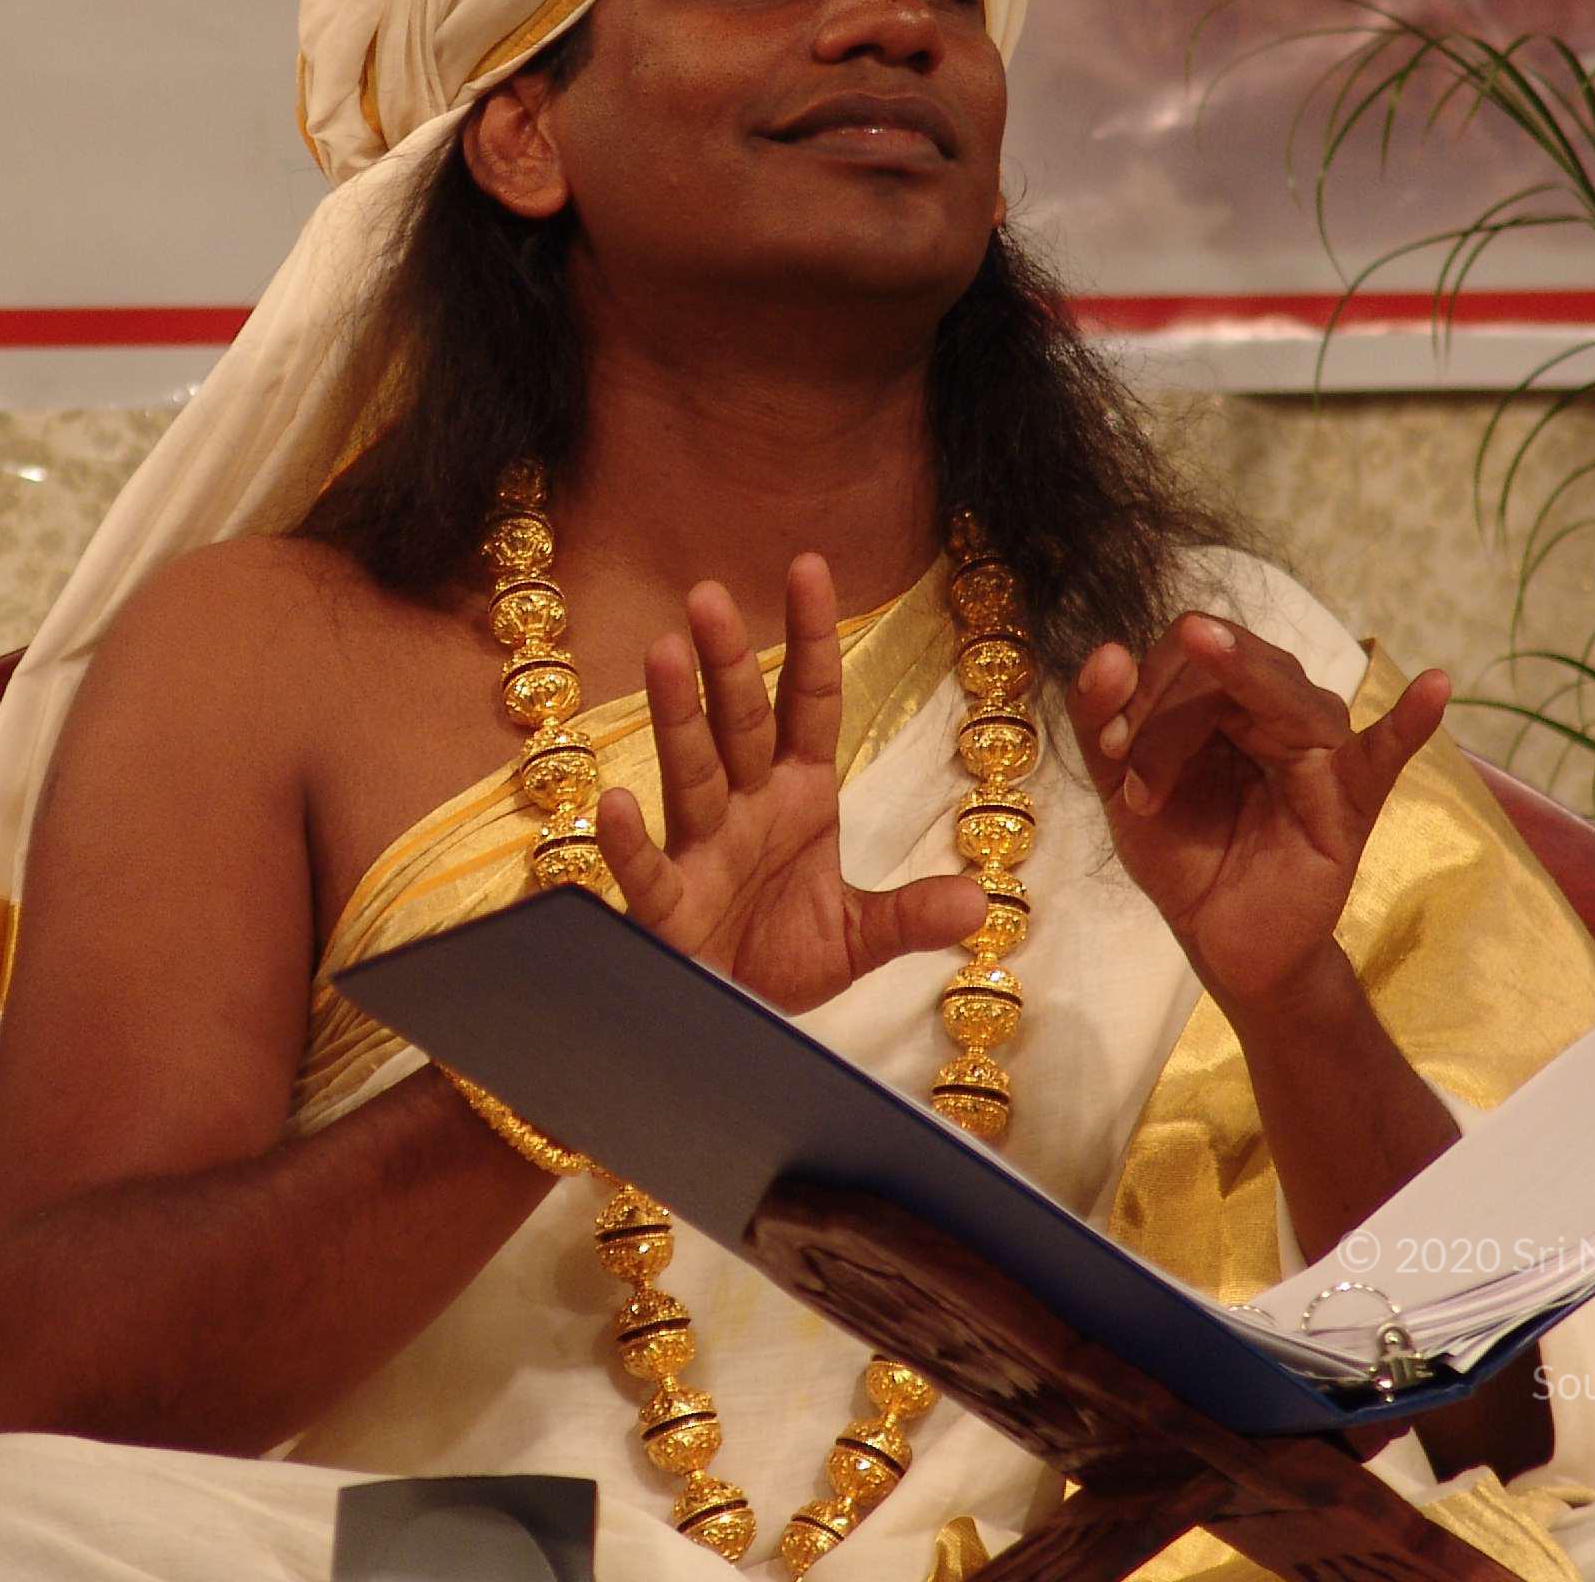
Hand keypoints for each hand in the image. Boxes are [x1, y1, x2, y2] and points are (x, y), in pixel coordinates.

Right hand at [595, 555, 987, 1014]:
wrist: (737, 1028)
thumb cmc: (786, 958)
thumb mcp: (860, 937)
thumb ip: (912, 915)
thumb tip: (981, 904)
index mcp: (798, 796)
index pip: (808, 704)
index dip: (810, 639)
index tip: (808, 565)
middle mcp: (746, 808)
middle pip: (739, 724)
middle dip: (729, 662)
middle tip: (710, 595)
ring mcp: (703, 851)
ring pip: (690, 773)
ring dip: (677, 717)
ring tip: (662, 653)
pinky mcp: (670, 909)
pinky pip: (648, 868)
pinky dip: (628, 840)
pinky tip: (612, 801)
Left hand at [1066, 612, 1446, 1022]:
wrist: (1220, 942)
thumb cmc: (1182, 853)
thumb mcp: (1119, 786)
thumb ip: (1102, 720)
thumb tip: (1108, 650)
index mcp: (1229, 693)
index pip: (1187, 651)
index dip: (1136, 690)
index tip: (1107, 753)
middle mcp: (1281, 705)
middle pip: (1222, 664)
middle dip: (1157, 720)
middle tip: (1129, 790)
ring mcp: (1322, 747)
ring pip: (1271, 696)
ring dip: (1184, 738)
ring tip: (1147, 796)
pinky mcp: (1350, 798)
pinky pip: (1383, 754)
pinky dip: (1409, 721)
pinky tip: (1433, 687)